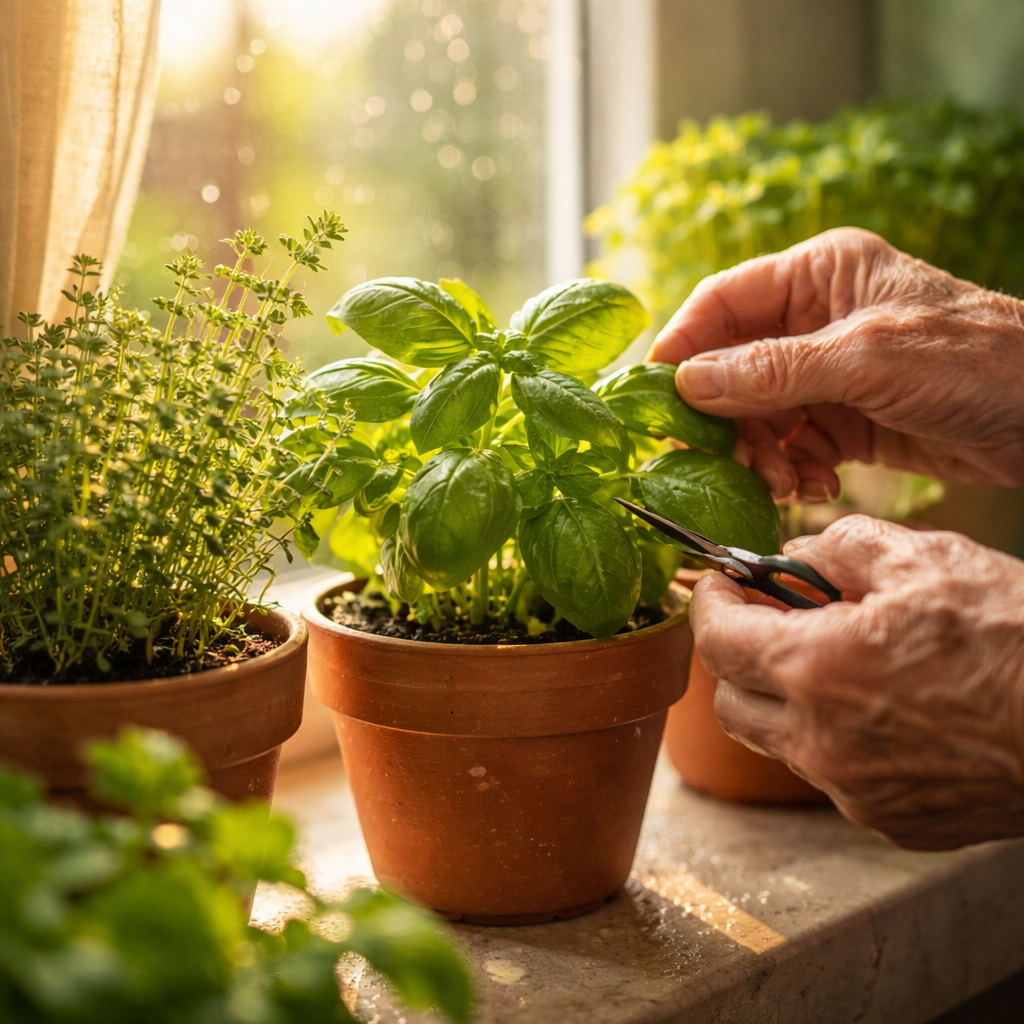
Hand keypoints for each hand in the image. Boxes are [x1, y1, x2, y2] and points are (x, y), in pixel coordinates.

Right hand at [649, 227, 1023, 499]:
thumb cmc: (977, 360)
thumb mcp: (868, 359)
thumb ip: (774, 371)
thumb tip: (688, 383)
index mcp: (817, 275)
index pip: (721, 302)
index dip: (682, 346)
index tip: (658, 398)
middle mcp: (813, 320)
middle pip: (730, 369)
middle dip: (728, 420)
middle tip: (732, 462)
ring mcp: (827, 373)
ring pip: (756, 416)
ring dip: (761, 455)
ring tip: (787, 483)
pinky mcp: (843, 420)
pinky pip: (790, 446)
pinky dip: (792, 471)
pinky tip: (817, 485)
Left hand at [690, 515, 1023, 849]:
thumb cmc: (1018, 636)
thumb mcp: (926, 558)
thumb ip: (840, 546)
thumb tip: (796, 554)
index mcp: (817, 669)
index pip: (716, 640)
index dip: (708, 604)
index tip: (718, 585)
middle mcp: (822, 741)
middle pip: (730, 701)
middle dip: (737, 656)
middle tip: (768, 621)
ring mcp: (855, 790)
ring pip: (777, 742)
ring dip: (782, 699)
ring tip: (831, 660)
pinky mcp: (892, 821)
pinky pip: (830, 775)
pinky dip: (831, 738)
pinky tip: (877, 707)